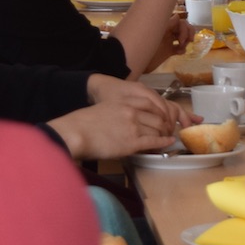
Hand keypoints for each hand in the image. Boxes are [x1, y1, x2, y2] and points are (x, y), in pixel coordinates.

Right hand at [47, 99, 197, 159]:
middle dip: (166, 123)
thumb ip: (121, 111)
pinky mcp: (132, 142)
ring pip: (158, 129)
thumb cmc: (85, 123)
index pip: (153, 104)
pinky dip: (164, 142)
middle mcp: (134, 112)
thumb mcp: (106, 109)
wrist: (76, 133)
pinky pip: (154, 141)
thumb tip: (127, 119)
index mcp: (127, 102)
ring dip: (165, 134)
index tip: (165, 116)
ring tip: (168, 136)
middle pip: (159, 117)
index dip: (162, 111)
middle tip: (168, 129)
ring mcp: (134, 127)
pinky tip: (169, 142)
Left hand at [145, 16, 194, 72]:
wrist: (134, 64)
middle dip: (187, 33)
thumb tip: (177, 16)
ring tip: (183, 47)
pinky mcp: (167, 51)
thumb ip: (166, 26)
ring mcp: (167, 42)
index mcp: (163, 26)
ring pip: (182, 36)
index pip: (179, 21)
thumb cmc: (141, 48)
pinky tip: (180, 53)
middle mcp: (166, 32)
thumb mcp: (155, 37)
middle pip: (182, 27)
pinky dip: (182, 49)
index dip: (184, 27)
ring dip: (186, 40)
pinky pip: (178, 48)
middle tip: (186, 42)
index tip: (181, 39)